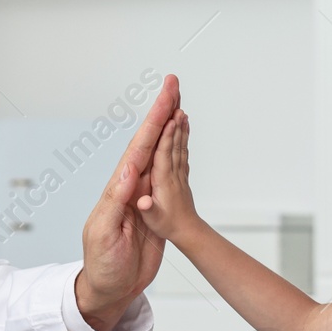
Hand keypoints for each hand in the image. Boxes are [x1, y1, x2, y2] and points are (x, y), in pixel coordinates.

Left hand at [75, 74, 179, 330]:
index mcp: (119, 189)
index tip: (166, 96)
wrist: (110, 288)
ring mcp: (142, 195)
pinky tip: (178, 140)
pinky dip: (173, 152)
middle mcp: (130, 186)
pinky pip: (166, 172)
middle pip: (149, 141)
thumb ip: (116, 203)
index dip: (153, 120)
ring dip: (169, 126)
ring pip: (159, 152)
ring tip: (178, 100)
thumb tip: (129, 171)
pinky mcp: (153, 208)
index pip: (139, 147)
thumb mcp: (105, 234)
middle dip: (161, 111)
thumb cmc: (103, 265)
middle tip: (173, 83)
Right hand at [135, 109, 200, 242]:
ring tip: (180, 106)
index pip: (164, 154)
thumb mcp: (153, 220)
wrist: (187, 230)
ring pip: (179, 143)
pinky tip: (184, 125)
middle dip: (174, 120)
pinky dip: (183, 135)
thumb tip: (144, 202)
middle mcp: (173, 172)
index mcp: (163, 181)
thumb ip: (148, 209)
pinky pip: (182, 149)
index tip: (170, 117)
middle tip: (176, 100)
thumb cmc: (168, 225)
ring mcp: (179, 171)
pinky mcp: (181, 173)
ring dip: (180, 124)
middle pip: (173, 141)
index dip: (167, 135)